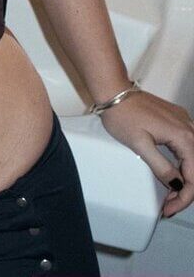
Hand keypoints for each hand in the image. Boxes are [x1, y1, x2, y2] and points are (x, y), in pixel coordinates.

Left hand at [98, 89, 193, 217]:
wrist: (113, 91)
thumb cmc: (122, 115)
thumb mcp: (140, 145)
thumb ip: (161, 167)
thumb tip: (177, 185)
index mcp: (183, 136)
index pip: (193, 177)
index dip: (183, 198)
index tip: (169, 208)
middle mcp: (188, 128)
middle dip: (185, 191)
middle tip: (169, 204)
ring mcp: (183, 122)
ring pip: (193, 158)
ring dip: (185, 178)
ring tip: (170, 193)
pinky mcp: (176, 119)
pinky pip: (187, 146)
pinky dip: (182, 163)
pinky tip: (172, 172)